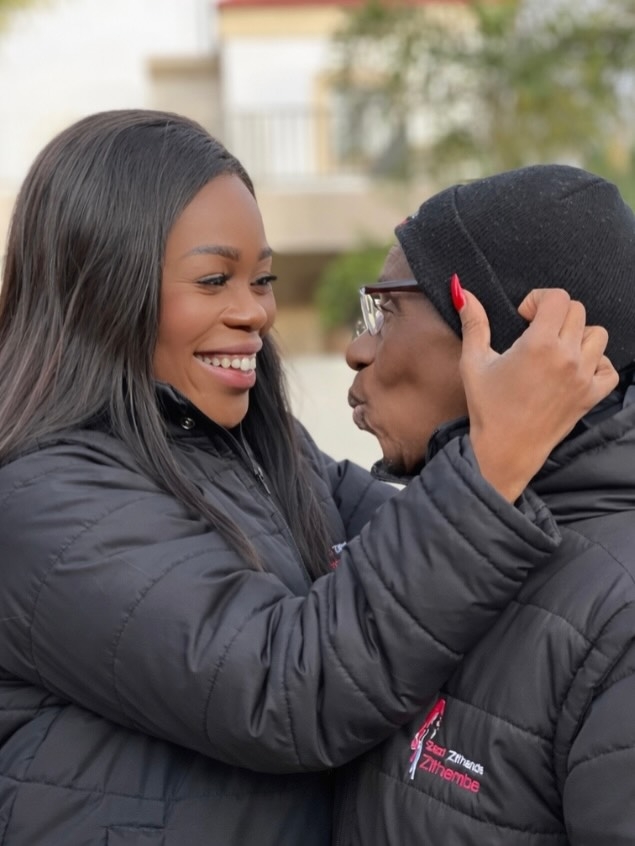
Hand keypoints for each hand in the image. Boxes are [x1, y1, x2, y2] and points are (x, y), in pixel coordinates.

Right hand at [459, 287, 617, 501]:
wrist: (505, 450)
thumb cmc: (487, 407)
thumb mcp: (474, 361)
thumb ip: (474, 322)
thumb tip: (462, 290)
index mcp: (539, 344)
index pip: (557, 297)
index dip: (539, 299)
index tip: (525, 316)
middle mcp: (567, 357)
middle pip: (577, 311)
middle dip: (555, 314)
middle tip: (536, 331)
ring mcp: (584, 377)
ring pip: (597, 334)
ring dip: (578, 335)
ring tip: (556, 349)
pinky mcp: (591, 395)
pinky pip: (609, 367)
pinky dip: (597, 362)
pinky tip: (574, 368)